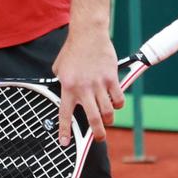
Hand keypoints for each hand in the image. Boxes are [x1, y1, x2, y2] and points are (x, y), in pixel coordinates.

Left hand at [51, 23, 121, 147]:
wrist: (88, 34)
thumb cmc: (73, 50)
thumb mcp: (59, 69)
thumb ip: (62, 84)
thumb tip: (67, 96)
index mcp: (68, 87)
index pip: (64, 114)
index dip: (64, 131)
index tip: (64, 143)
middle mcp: (83, 89)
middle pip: (93, 119)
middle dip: (98, 133)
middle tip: (100, 138)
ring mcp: (99, 84)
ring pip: (108, 112)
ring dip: (109, 119)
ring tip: (107, 119)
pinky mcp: (112, 78)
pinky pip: (118, 99)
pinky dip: (118, 104)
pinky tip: (115, 102)